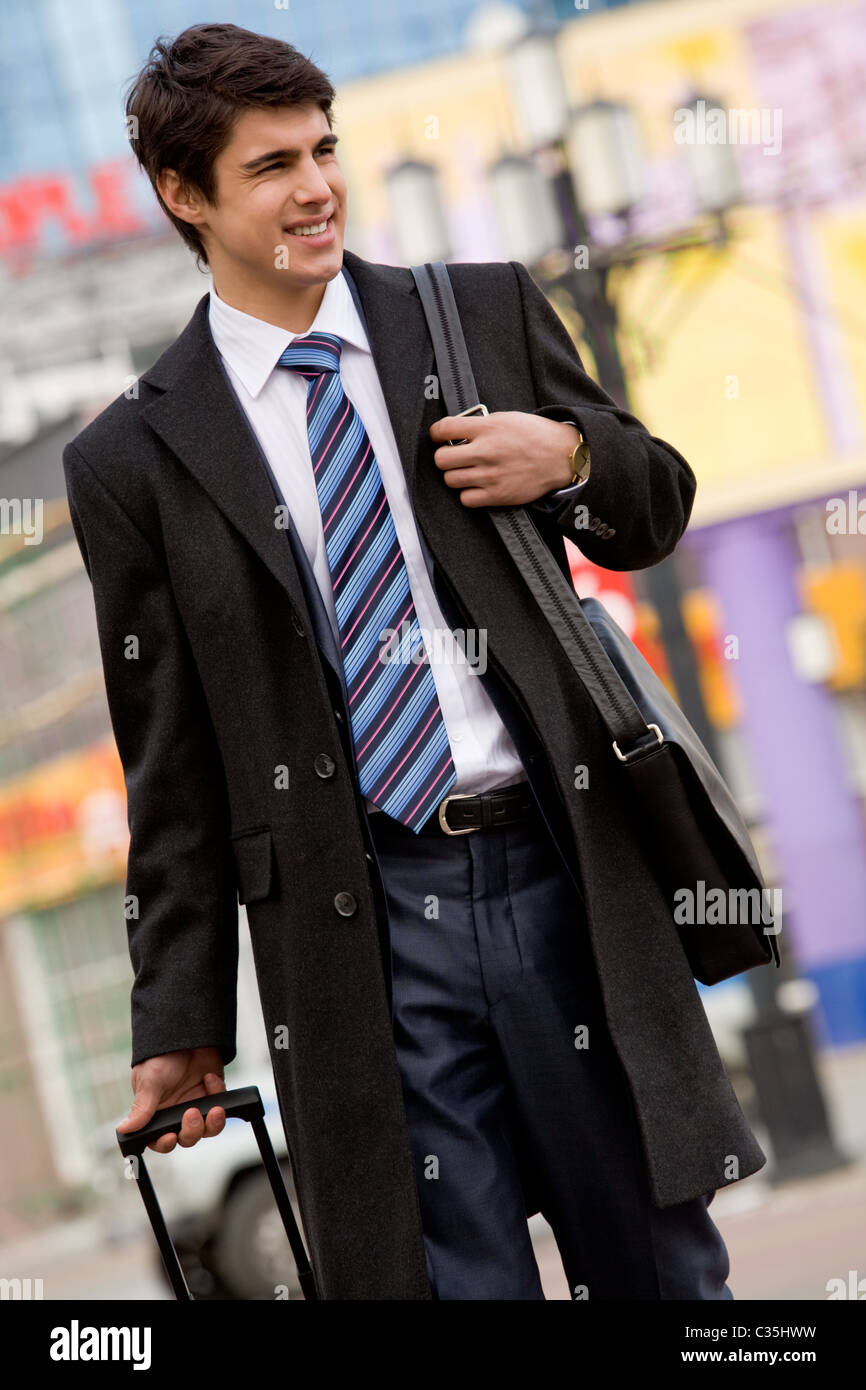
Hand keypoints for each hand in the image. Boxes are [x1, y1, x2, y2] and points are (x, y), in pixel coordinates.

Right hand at [116, 1047, 226, 1154]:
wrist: (186, 1033)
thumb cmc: (162, 1056)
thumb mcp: (150, 1079)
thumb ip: (142, 1107)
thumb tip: (123, 1129)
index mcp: (156, 1114)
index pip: (158, 1139)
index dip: (164, 1143)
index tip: (170, 1136)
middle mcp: (176, 1114)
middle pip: (186, 1138)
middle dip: (191, 1131)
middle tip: (192, 1113)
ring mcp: (196, 1105)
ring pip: (207, 1129)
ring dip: (212, 1124)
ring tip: (215, 1109)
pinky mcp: (214, 1095)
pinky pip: (221, 1107)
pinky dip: (218, 1094)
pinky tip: (210, 1077)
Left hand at [428, 411, 577, 506]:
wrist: (562, 456)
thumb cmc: (534, 435)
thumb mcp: (506, 418)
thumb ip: (480, 425)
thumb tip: (455, 433)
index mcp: (486, 428)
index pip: (443, 429)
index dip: (437, 433)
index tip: (440, 436)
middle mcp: (486, 451)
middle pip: (441, 460)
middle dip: (445, 457)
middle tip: (455, 457)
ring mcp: (490, 475)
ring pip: (450, 480)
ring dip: (456, 476)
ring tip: (468, 471)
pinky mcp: (498, 495)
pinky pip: (466, 499)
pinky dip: (468, 494)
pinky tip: (478, 486)